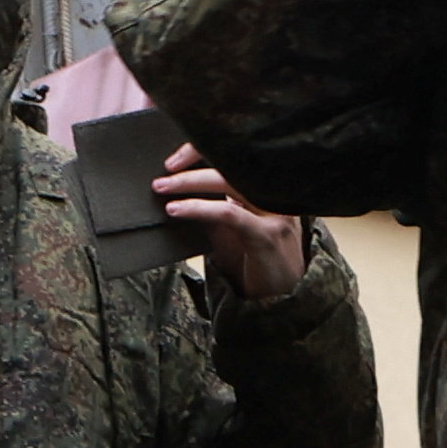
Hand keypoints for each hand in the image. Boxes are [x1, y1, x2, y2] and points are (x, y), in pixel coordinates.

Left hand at [149, 150, 304, 302]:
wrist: (283, 300)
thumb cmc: (257, 262)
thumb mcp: (230, 229)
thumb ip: (213, 207)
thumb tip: (178, 187)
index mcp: (267, 186)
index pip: (237, 154)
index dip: (205, 148)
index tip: (176, 157)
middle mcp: (275, 193)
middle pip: (233, 162)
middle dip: (194, 160)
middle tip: (164, 171)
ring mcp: (275, 212)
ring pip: (229, 182)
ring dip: (190, 182)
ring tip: (163, 188)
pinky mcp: (268, 234)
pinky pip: (229, 213)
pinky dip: (198, 208)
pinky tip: (177, 209)